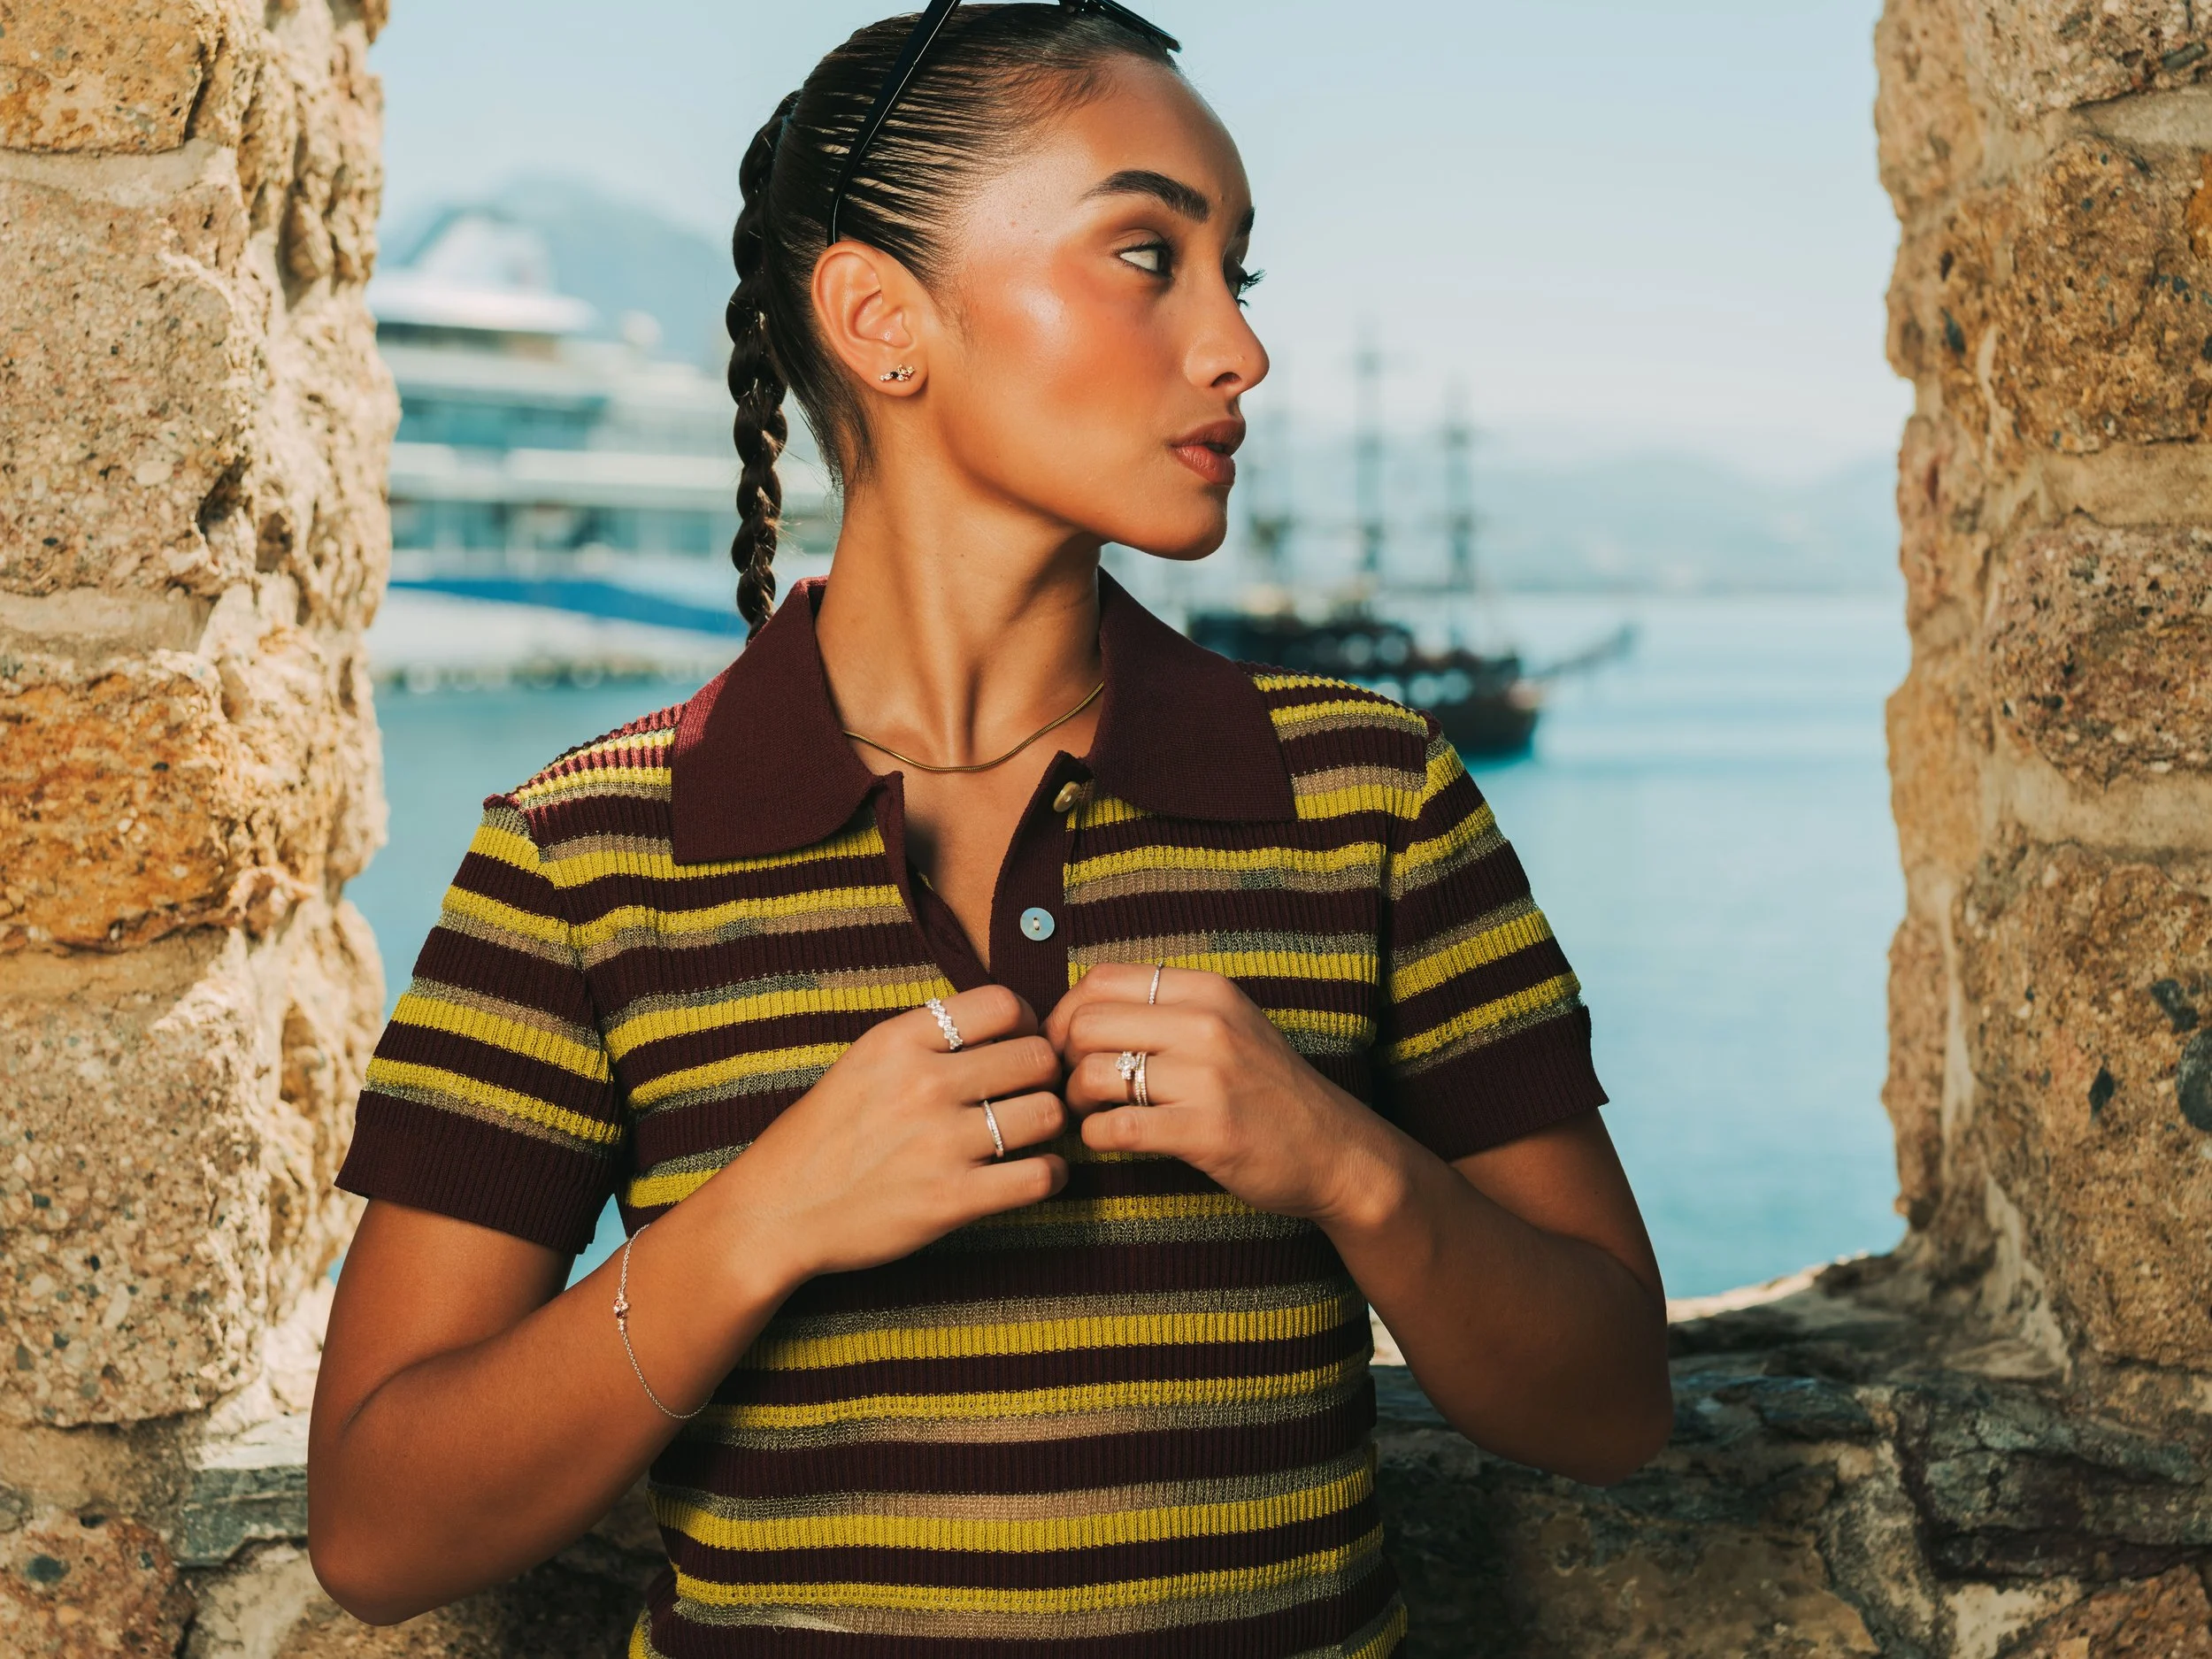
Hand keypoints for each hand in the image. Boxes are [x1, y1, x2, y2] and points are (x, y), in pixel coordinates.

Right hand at [715, 985, 1066, 1284]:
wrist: (778, 1210)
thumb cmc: (824, 1136)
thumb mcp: (864, 1062)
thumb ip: (927, 1040)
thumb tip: (1004, 1024)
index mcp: (899, 1040)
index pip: (1003, 1003)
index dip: (1027, 1022)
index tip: (1021, 1043)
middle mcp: (922, 1083)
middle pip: (1036, 1057)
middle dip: (1045, 1074)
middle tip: (1033, 1092)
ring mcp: (939, 1143)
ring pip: (1047, 1113)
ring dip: (1050, 1124)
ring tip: (1033, 1133)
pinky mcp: (951, 1200)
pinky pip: (1040, 1176)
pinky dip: (1050, 1174)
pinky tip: (1034, 1173)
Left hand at [1046, 966, 1405, 1225]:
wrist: (1336, 1151)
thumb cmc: (1267, 1090)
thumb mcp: (1228, 1025)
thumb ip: (1166, 1009)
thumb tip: (1079, 1010)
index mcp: (1208, 990)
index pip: (1102, 979)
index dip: (1066, 1013)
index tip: (1066, 1046)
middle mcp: (1208, 1024)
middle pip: (1087, 1023)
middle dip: (1063, 1058)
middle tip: (1071, 1085)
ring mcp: (1209, 1078)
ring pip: (1093, 1073)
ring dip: (1075, 1100)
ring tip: (1089, 1113)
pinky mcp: (1208, 1131)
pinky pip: (1116, 1127)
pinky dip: (1095, 1136)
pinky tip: (1108, 1140)